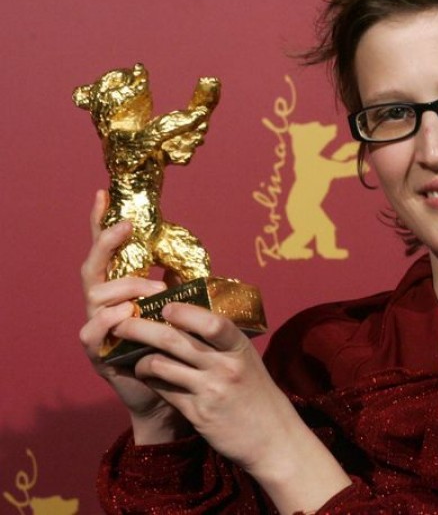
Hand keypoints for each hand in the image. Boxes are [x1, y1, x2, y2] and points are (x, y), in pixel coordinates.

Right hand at [79, 190, 187, 442]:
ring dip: (127, 287)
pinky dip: (109, 321)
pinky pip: (92, 330)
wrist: (172, 393)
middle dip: (109, 244)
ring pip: (96, 294)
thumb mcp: (182, 307)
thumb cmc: (178, 346)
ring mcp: (96, 327)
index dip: (101, 222)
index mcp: (121, 288)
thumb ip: (182, 280)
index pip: (107, 251)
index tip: (104, 194)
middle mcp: (103, 304)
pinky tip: (127, 316)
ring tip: (156, 291)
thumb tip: (198, 254)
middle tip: (130, 230)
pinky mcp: (97, 352)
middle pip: (93, 266)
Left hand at [117, 303, 352, 511]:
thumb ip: (224, 343)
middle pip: (173, 340)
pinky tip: (148, 377)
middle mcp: (225, 366)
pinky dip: (151, 380)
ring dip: (140, 359)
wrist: (273, 437)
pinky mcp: (197, 413)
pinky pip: (163, 390)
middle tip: (122, 323)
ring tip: (135, 357)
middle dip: (140, 328)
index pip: (211, 322)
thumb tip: (191, 318)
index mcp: (240, 348)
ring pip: (159, 365)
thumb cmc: (258, 394)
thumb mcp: (248, 361)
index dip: (184, 311)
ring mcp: (210, 391)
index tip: (165, 305)